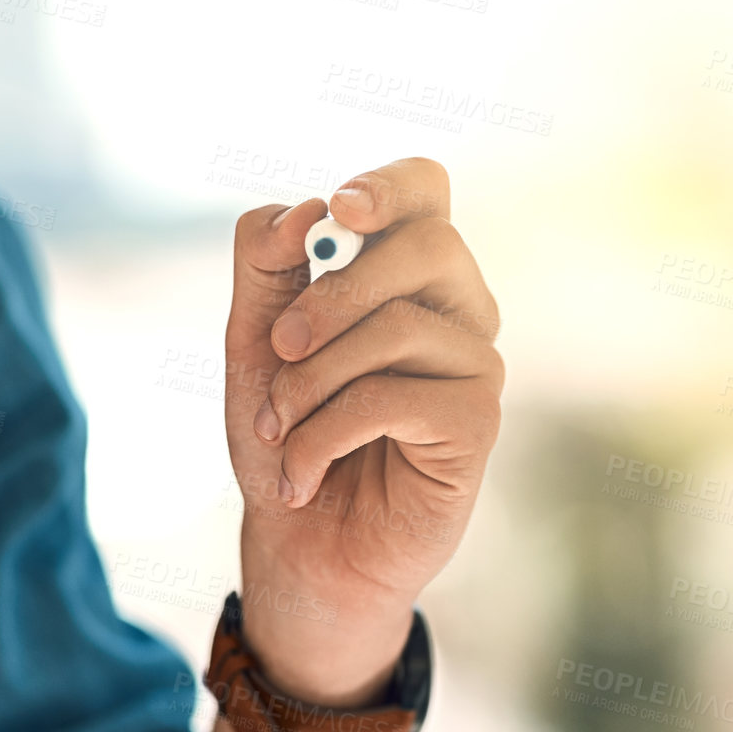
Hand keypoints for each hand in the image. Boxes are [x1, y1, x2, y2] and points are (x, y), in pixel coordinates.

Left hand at [224, 158, 502, 702]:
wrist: (300, 545)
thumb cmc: (288, 434)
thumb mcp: (255, 341)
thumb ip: (266, 264)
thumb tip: (306, 211)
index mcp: (407, 272)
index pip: (428, 189)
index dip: (391, 186)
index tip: (341, 213)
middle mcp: (457, 308)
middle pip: (428, 243)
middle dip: (333, 293)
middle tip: (280, 348)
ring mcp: (476, 363)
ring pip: (397, 326)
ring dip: (310, 383)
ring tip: (280, 432)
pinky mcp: (477, 422)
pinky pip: (393, 397)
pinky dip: (325, 435)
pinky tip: (304, 475)